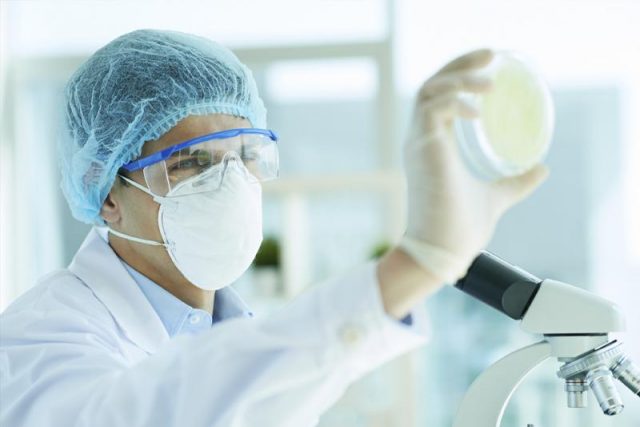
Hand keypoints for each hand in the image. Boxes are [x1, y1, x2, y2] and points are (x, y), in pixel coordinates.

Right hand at [402, 49, 548, 281]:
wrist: (442, 251)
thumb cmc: (460, 229)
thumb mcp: (495, 197)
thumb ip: (515, 182)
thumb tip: (541, 169)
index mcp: (433, 145)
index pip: (439, 98)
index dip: (460, 76)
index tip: (488, 67)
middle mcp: (422, 139)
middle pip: (432, 85)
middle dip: (459, 65)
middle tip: (490, 55)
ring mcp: (419, 142)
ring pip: (430, 90)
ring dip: (459, 78)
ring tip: (490, 82)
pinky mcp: (422, 148)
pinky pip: (434, 110)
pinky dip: (456, 101)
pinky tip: (479, 109)